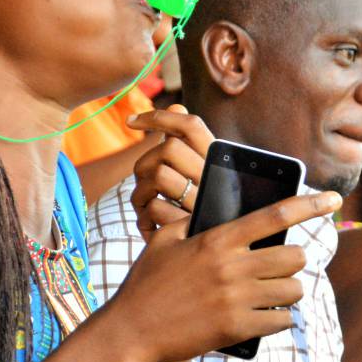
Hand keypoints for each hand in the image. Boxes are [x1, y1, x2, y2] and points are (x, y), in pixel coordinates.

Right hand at [103, 190, 341, 361]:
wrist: (130, 330)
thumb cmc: (145, 283)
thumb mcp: (164, 240)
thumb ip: (192, 222)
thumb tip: (213, 212)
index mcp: (217, 240)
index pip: (275, 216)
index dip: (310, 204)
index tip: (333, 199)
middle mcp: (232, 267)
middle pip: (294, 257)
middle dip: (294, 261)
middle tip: (282, 266)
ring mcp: (236, 300)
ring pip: (293, 290)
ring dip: (289, 291)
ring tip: (274, 293)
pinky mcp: (236, 329)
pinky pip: (281, 321)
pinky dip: (279, 319)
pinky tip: (265, 317)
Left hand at [125, 105, 213, 240]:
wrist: (229, 257)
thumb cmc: (210, 212)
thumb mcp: (208, 177)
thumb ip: (192, 144)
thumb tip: (177, 105)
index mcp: (220, 163)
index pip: (190, 125)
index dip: (159, 116)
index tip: (132, 121)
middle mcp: (216, 179)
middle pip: (168, 148)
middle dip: (144, 163)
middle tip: (142, 181)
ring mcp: (204, 203)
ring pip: (157, 176)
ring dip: (140, 193)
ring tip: (143, 207)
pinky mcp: (190, 229)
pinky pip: (153, 209)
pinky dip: (144, 219)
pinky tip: (149, 228)